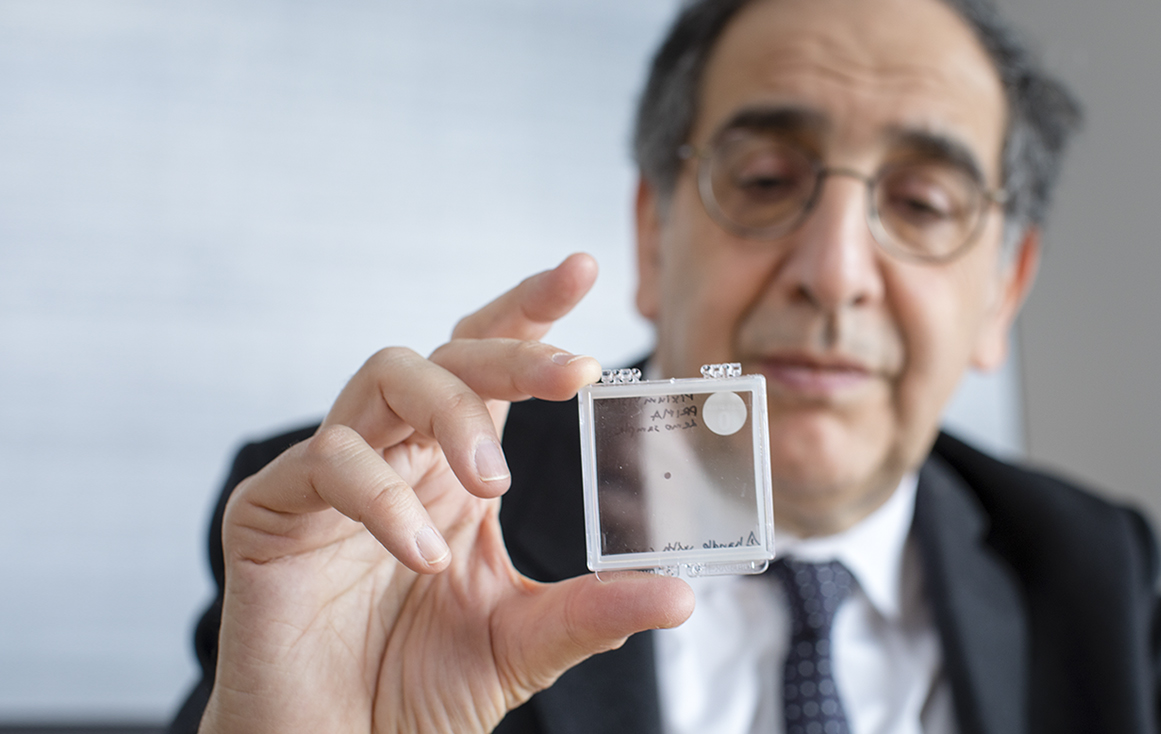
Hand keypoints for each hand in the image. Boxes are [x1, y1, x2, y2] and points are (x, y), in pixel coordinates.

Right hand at [199, 253, 693, 732]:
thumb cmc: (415, 692)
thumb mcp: (523, 644)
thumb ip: (592, 611)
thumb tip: (679, 595)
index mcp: (454, 470)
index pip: (490, 365)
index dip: (529, 312)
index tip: (581, 269)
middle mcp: (397, 455)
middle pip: (448, 350)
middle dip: (513, 350)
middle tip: (574, 375)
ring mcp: (330, 476)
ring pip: (385, 377)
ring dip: (450, 415)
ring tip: (491, 485)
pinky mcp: (270, 511)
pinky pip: (326, 463)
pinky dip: (381, 498)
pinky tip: (419, 554)